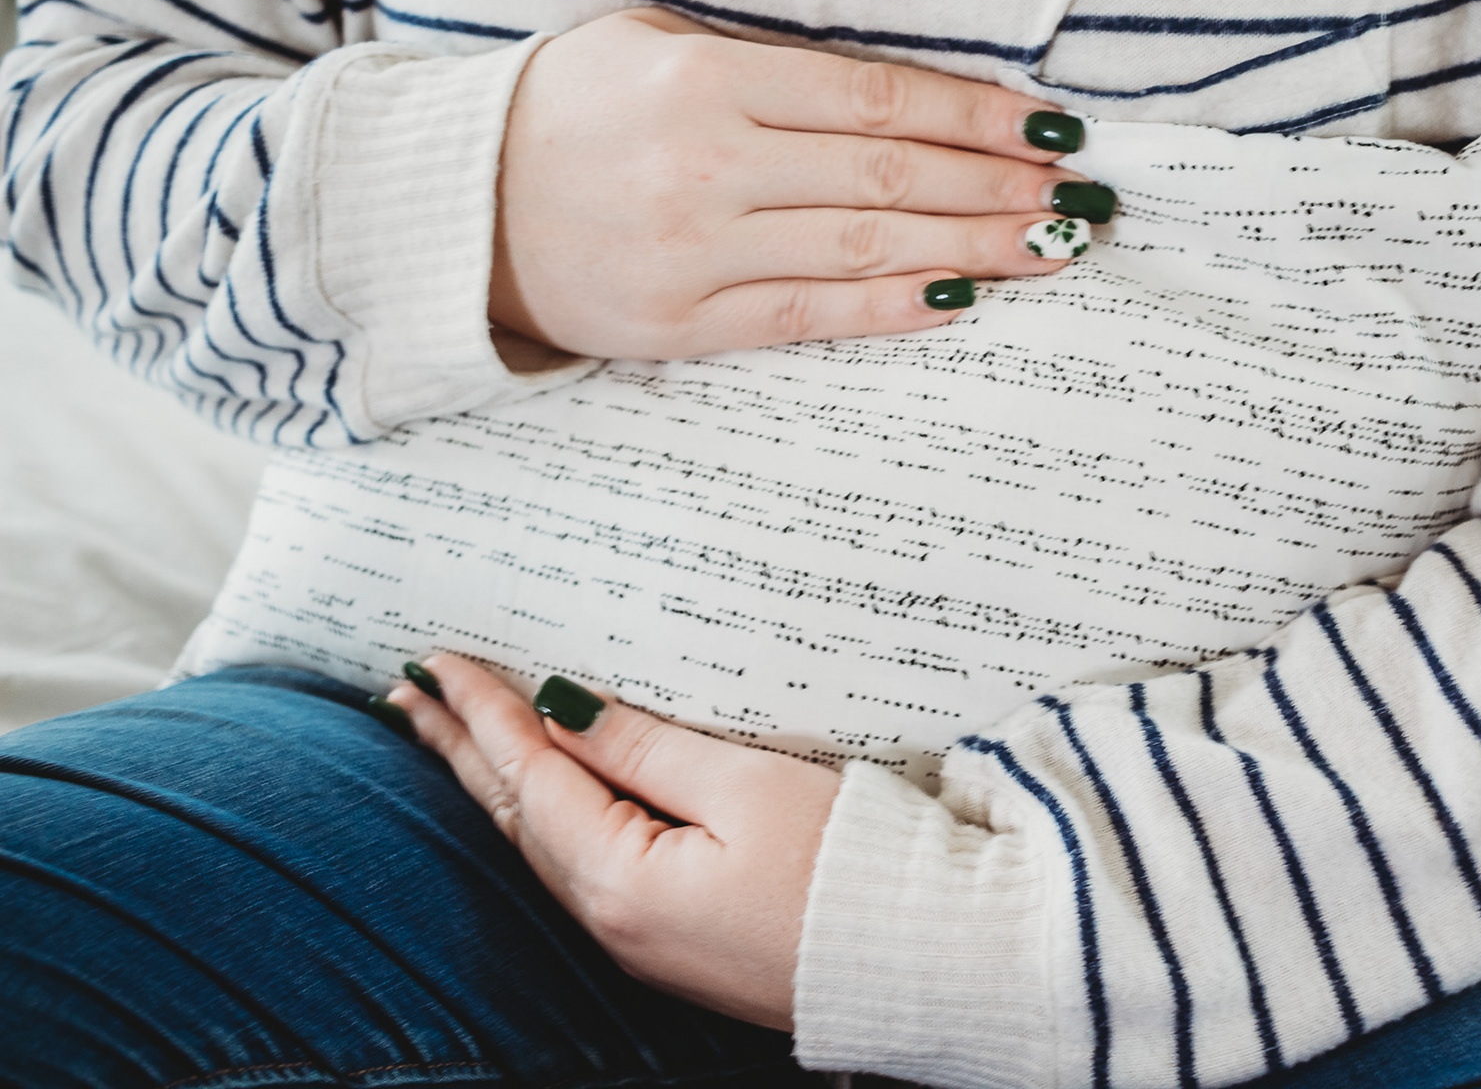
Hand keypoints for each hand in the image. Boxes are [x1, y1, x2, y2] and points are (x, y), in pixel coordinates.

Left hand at [387, 655, 839, 1029]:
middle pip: (517, 818)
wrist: (928, 965)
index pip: (531, 776)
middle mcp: (614, 921)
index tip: (438, 661)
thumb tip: (561, 713)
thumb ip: (644, 749)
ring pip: (544, 847)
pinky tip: (538, 804)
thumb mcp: (745, 786)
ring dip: (494, 787)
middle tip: (406, 696)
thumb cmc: (848, 869)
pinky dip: (543, 821)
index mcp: (621, 878)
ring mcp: (643, 941)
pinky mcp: (676, 944)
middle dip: (460, 751)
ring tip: (452, 741)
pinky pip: (582, 870)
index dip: (484, 712)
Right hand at [492, 7, 1104, 359]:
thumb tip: (896, 103)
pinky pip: (810, 316)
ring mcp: (696, 254)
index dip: (975, 117)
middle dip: (997, 186)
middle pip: (888, 176)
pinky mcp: (682, 326)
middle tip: (1078, 197)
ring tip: (1051, 248)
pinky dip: (893, 305)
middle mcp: (708, 166)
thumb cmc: (563, 112)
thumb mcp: (649, 47)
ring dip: (972, 247)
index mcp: (705, 83)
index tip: (1050, 129)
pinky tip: (964, 297)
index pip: (875, 100)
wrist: (451, 207)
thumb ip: (763, 69)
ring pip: (864, 246)